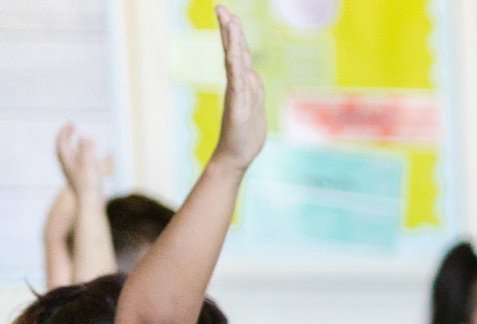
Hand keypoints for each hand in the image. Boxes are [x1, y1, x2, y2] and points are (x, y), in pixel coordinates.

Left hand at [54, 124, 113, 197]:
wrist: (90, 203)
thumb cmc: (90, 185)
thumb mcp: (89, 165)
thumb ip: (87, 150)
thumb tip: (86, 138)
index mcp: (68, 161)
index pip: (62, 142)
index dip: (65, 131)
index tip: (72, 123)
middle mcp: (69, 166)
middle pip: (64, 147)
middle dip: (67, 136)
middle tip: (72, 127)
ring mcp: (74, 172)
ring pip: (71, 155)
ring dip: (75, 145)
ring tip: (82, 140)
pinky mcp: (81, 178)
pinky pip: (79, 162)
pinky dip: (83, 155)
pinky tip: (91, 156)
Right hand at [210, 6, 265, 172]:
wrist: (236, 155)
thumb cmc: (245, 133)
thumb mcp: (254, 105)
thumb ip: (252, 86)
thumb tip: (251, 72)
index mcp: (243, 82)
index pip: (238, 52)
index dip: (234, 34)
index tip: (228, 14)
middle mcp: (239, 84)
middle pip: (234, 51)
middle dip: (229, 29)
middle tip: (220, 8)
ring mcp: (238, 93)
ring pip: (235, 62)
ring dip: (232, 41)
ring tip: (227, 21)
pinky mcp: (238, 105)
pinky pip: (237, 82)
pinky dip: (236, 66)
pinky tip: (233, 52)